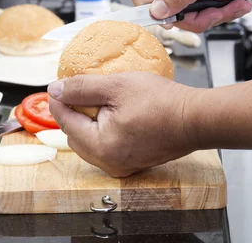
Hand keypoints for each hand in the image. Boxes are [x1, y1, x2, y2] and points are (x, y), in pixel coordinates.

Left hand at [47, 72, 197, 177]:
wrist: (195, 118)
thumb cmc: (161, 101)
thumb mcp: (116, 86)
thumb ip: (81, 88)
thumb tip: (55, 90)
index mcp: (101, 146)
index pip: (66, 122)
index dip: (58, 101)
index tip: (57, 85)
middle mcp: (109, 162)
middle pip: (75, 136)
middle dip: (73, 114)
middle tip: (77, 91)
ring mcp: (122, 166)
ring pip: (90, 143)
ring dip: (87, 123)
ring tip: (96, 101)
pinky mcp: (133, 163)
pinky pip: (106, 147)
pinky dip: (103, 131)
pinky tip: (112, 114)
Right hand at [130, 0, 251, 31]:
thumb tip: (155, 10)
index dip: (151, 9)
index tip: (172, 19)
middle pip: (166, 10)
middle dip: (193, 17)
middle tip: (214, 11)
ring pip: (186, 16)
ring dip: (211, 16)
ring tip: (231, 4)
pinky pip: (201, 13)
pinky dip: (219, 12)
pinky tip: (235, 3)